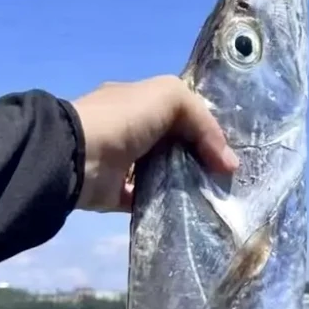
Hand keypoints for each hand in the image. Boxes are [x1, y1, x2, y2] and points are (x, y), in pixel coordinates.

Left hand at [71, 75, 239, 212]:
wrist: (78, 155)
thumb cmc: (124, 118)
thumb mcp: (171, 97)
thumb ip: (203, 121)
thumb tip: (228, 162)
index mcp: (139, 102)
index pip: (180, 113)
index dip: (206, 129)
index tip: (229, 151)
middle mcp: (130, 130)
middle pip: (176, 146)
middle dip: (201, 160)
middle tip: (227, 179)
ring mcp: (123, 163)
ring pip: (165, 174)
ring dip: (187, 184)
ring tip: (214, 197)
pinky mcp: (118, 194)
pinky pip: (150, 201)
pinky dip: (167, 206)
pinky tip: (189, 211)